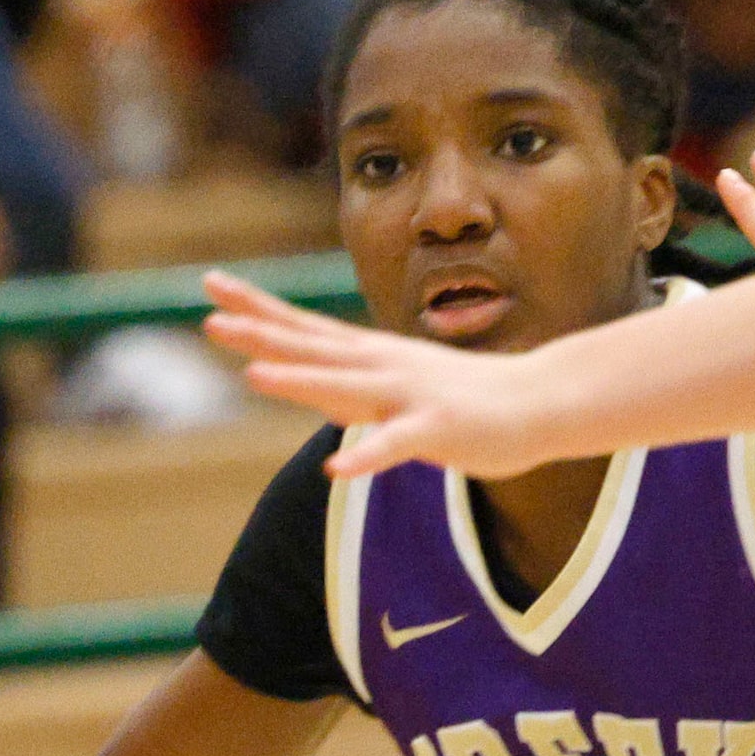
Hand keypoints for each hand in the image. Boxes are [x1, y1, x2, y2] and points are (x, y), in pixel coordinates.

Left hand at [200, 270, 558, 477]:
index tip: (212, 286)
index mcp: (374, 356)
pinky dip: (367, 456)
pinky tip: (337, 469)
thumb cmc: (471, 398)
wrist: (543, 401)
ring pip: (347, 388)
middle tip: (210, 319)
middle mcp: (385, 367)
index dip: (258, 308)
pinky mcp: (438, 430)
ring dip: (301, 381)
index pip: (305, 328)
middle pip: (314, 349)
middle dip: (261, 335)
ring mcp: (410, 396)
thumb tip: (316, 393)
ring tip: (253, 376)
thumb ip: (358, 387)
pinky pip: (397, 446)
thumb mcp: (403, 384)